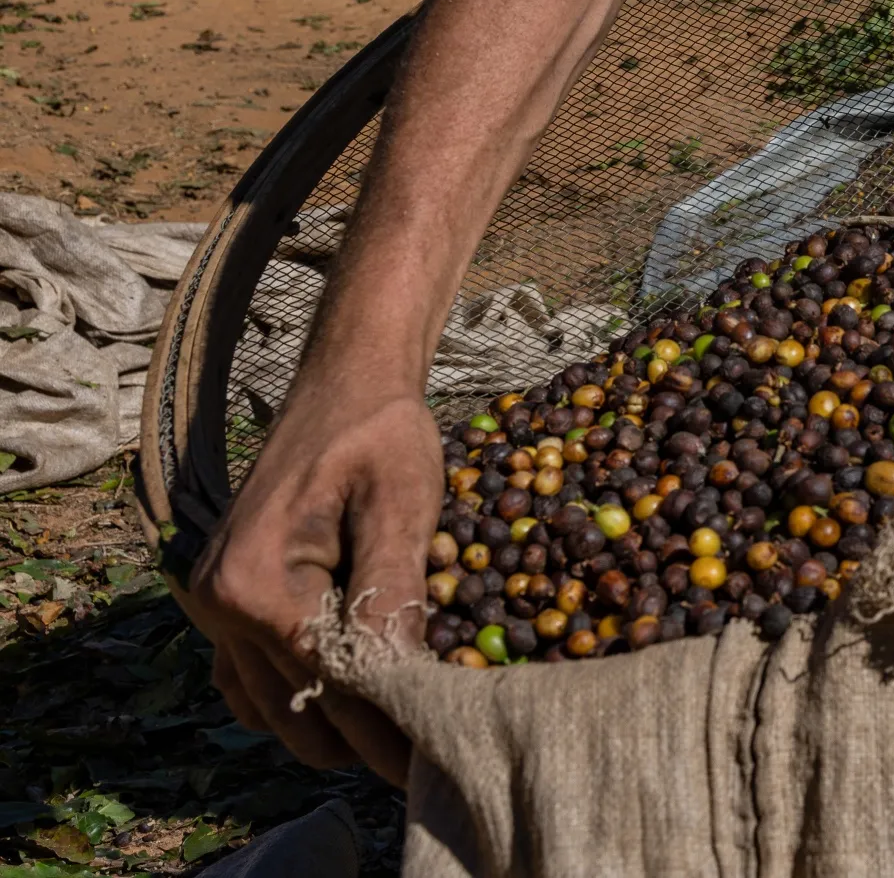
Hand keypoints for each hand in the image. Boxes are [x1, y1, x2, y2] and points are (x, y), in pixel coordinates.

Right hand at [179, 386, 441, 784]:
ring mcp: (214, 604)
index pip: (330, 684)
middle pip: (295, 709)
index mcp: (256, 584)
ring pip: (269, 705)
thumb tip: (403, 681)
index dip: (387, 726)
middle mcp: (218, 603)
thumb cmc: (381, 433)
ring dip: (330, 725)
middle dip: (361, 739)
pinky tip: (351, 695)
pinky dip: (296, 697)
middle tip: (428, 753)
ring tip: (400, 731)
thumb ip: (394, 593)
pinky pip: (250, 678)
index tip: (434, 756)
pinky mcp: (226, 599)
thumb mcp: (401, 506)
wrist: (344, 382)